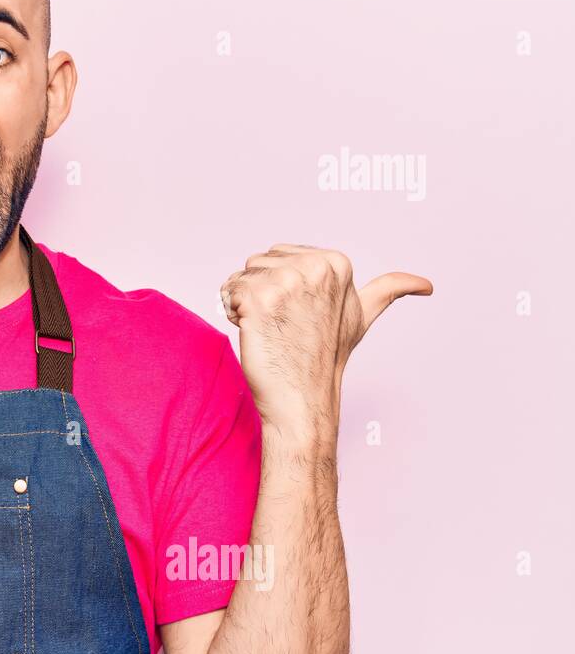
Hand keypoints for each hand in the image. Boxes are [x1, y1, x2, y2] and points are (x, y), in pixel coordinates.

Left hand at [220, 244, 431, 436]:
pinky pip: (227, 291)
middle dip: (260, 291)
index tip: (300, 314)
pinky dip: (231, 313)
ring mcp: (287, 281)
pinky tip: (253, 332)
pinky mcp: (260, 298)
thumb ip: (388, 292)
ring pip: (241, 275)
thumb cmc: (325, 358)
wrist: (303, 398)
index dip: (280, 286)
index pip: (279, 255)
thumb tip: (425, 285)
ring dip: (243, 303)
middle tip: (283, 325)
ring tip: (270, 329)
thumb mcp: (361, 317)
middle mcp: (313, 266)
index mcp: (336, 262)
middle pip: (257, 261)